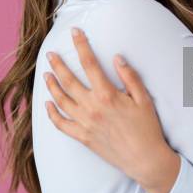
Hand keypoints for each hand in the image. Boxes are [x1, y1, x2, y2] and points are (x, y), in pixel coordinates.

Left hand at [44, 27, 179, 192]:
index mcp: (107, 95)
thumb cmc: (147, 128)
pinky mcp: (82, 137)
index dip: (81, 45)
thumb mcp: (143, 99)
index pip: (90, 64)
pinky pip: (61, 124)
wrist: (145, 159)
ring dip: (51, 86)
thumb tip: (117, 57)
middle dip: (58, 64)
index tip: (75, 32)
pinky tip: (47, 104)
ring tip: (46, 74)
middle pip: (69, 81)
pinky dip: (52, 114)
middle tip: (50, 54)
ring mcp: (85, 123)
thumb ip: (130, 76)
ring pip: (61, 101)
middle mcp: (92, 108)